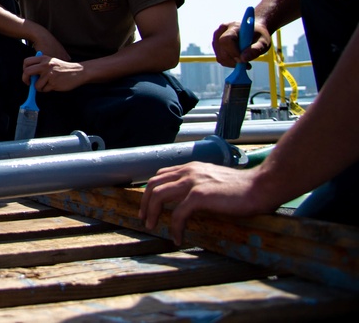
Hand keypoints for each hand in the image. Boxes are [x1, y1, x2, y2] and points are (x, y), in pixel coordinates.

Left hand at [22, 54, 85, 91]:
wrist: (78, 72)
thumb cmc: (62, 68)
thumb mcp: (51, 61)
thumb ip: (40, 65)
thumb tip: (28, 75)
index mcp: (44, 59)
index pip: (26, 62)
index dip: (24, 70)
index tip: (26, 75)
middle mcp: (45, 65)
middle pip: (27, 72)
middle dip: (25, 79)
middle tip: (28, 83)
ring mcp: (49, 74)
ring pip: (36, 85)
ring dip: (40, 88)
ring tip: (48, 84)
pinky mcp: (53, 83)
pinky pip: (44, 90)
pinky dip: (47, 90)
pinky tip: (54, 85)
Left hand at [139, 163, 276, 243]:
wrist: (261, 186)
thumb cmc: (243, 188)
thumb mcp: (214, 180)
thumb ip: (199, 185)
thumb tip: (188, 201)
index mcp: (191, 167)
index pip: (160, 175)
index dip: (151, 191)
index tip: (148, 206)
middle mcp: (188, 171)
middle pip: (153, 184)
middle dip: (145, 203)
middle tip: (145, 219)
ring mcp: (192, 182)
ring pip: (158, 195)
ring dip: (152, 213)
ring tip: (153, 227)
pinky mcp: (199, 195)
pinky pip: (178, 213)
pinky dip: (175, 227)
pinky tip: (178, 238)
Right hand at [212, 19, 269, 67]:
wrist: (253, 31)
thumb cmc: (259, 36)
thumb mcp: (263, 42)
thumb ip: (256, 49)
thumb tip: (243, 59)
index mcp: (233, 26)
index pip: (226, 40)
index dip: (233, 52)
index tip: (244, 60)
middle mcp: (221, 31)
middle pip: (222, 51)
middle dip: (234, 61)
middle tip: (246, 64)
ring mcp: (216, 39)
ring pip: (220, 57)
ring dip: (232, 63)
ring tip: (244, 62)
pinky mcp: (216, 46)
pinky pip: (220, 58)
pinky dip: (229, 63)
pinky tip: (239, 60)